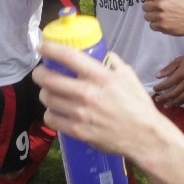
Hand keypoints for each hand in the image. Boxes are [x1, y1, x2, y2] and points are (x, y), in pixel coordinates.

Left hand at [34, 42, 183, 166]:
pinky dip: (50, 113)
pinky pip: (51, 118)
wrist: (144, 137)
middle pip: (48, 79)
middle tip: (41, 73)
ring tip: (50, 92)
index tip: (42, 46)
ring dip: (45, 93)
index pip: (67, 56)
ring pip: (47, 98)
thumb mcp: (129, 77)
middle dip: (39, 73)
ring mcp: (80, 113)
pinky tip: (56, 111)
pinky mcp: (77, 130)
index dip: (49, 48)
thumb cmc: (138, 106)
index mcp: (99, 76)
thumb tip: (105, 54)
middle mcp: (86, 93)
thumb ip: (114, 62)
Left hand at [142, 0, 183, 35]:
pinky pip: (152, 26)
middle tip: (161, 10)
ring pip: (147, 17)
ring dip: (153, 17)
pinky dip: (157, 25)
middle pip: (145, 7)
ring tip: (163, 17)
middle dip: (151, 8)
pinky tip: (165, 22)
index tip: (159, 2)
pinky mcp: (162, 27)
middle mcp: (160, 4)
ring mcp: (160, 16)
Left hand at [152, 45, 183, 106]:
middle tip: (157, 100)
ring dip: (172, 103)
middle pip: (174, 93)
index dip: (160, 88)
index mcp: (181, 73)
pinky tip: (177, 103)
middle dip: (164, 98)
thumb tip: (158, 76)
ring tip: (165, 105)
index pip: (168, 84)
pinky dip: (182, 101)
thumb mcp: (179, 60)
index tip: (154, 89)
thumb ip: (168, 69)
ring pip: (181, 98)